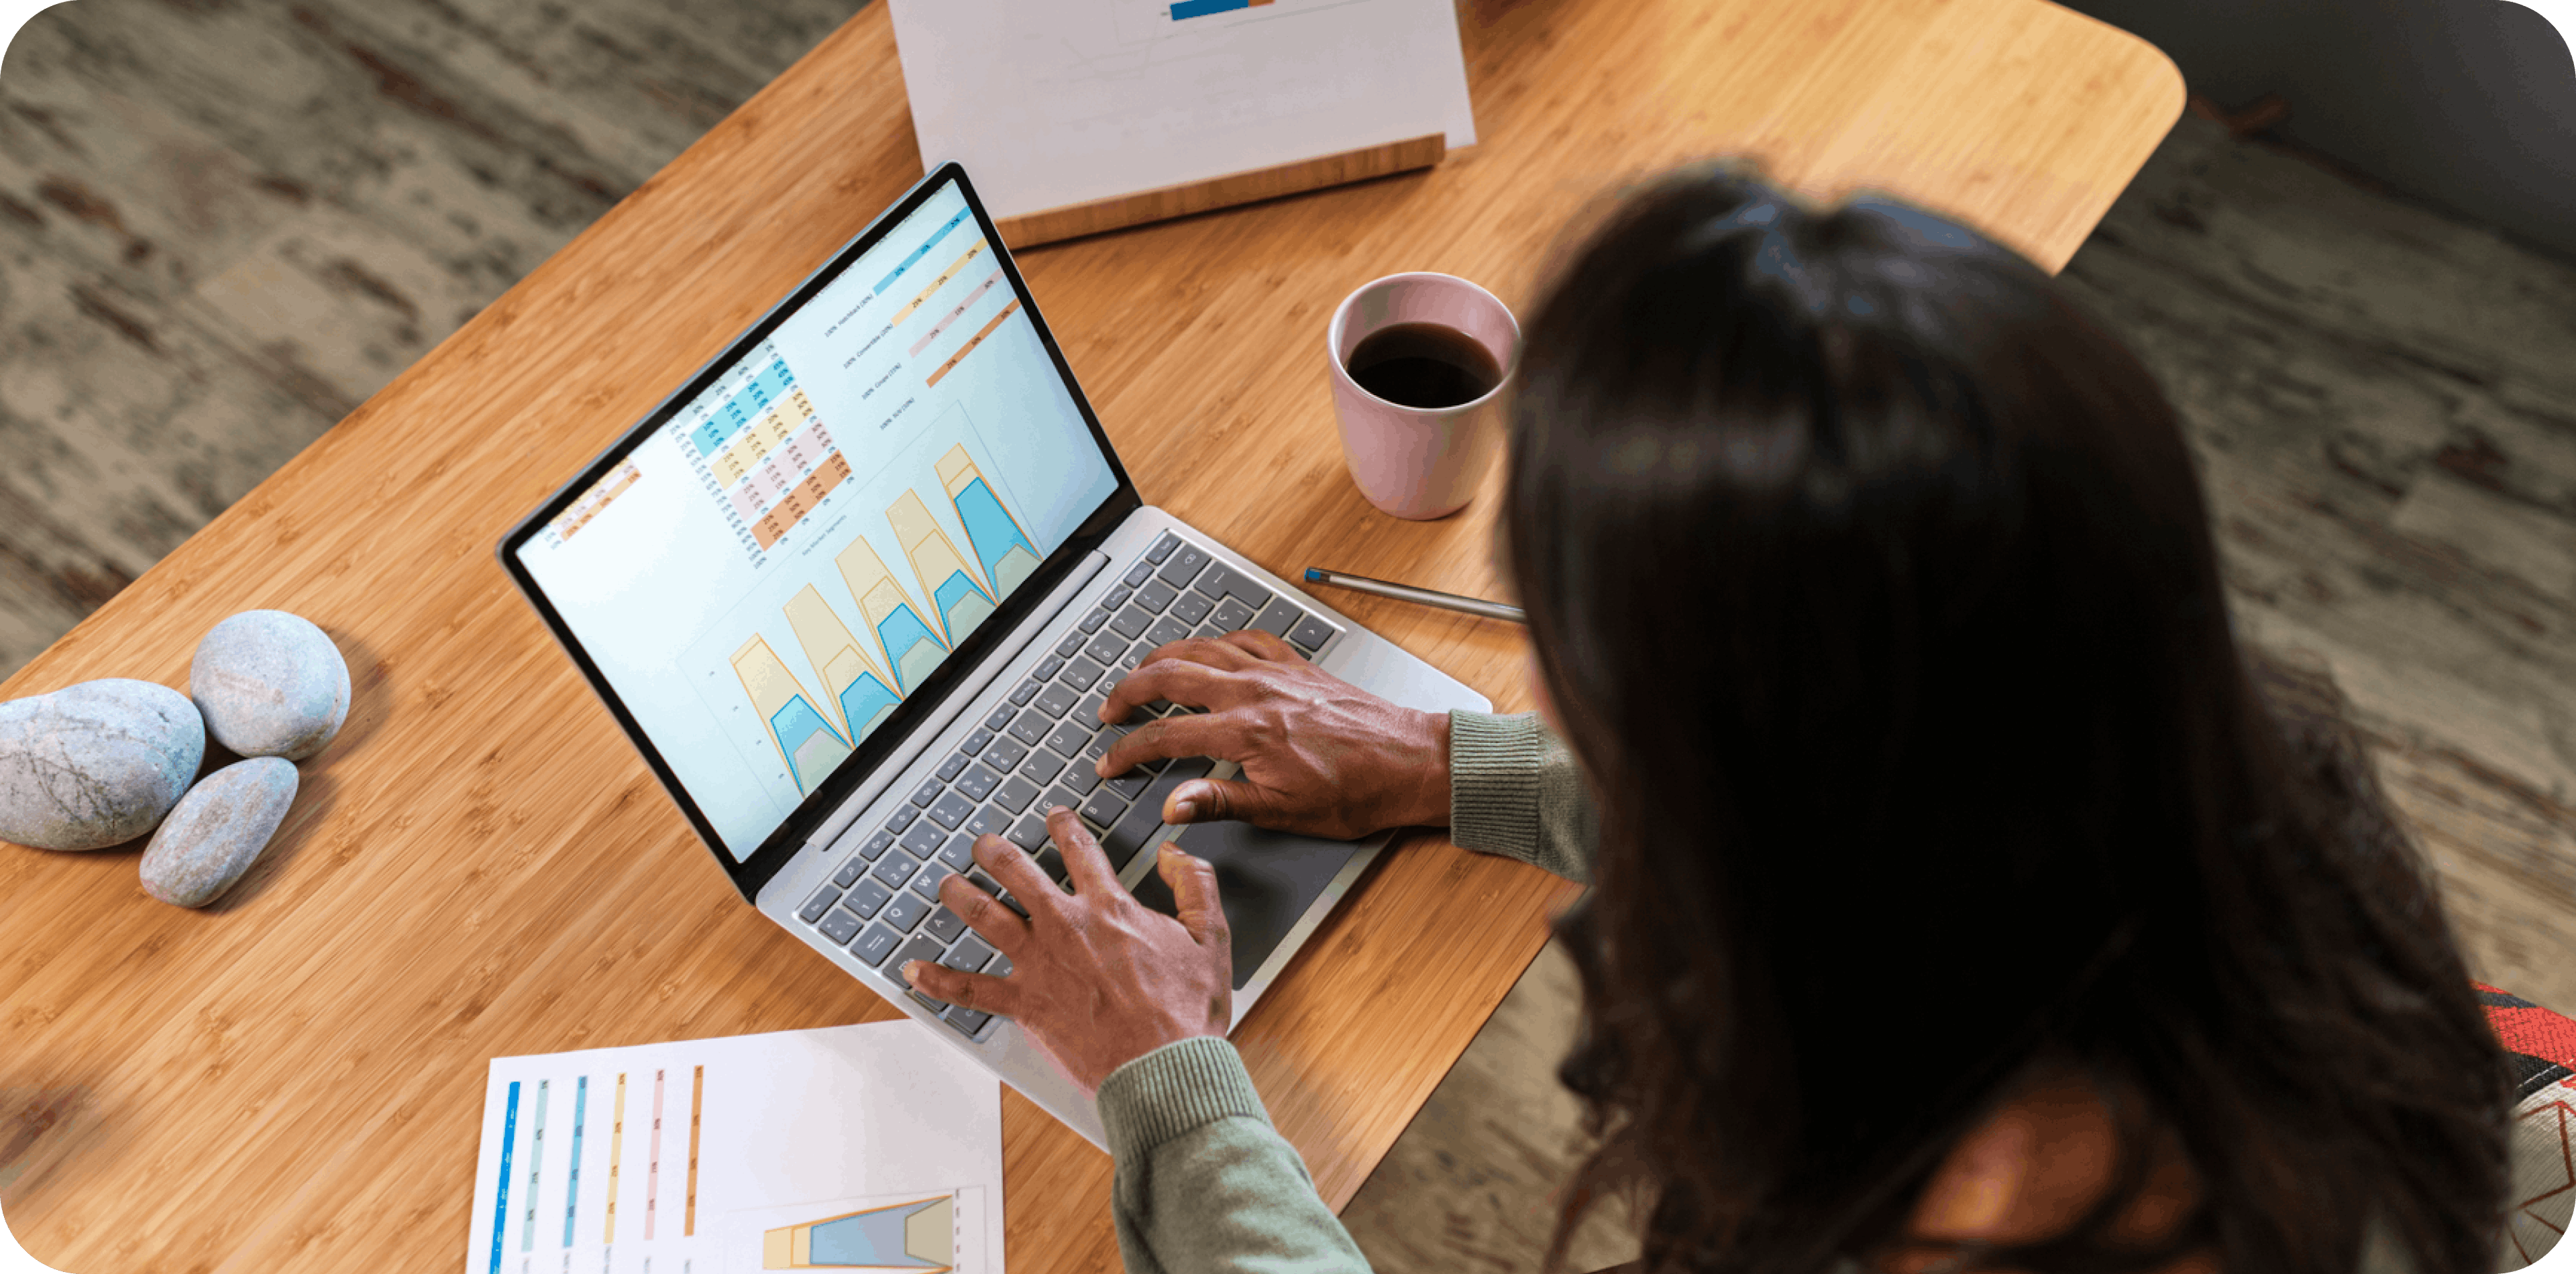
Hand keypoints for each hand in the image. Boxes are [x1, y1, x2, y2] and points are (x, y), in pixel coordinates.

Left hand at [905, 808, 1231, 1097]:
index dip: (1066, 826)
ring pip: (985, 917)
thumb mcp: (1210, 939)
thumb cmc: (1186, 1013)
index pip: (1081, 850)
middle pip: (1019, 873)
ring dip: (961, 895)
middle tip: (984, 843)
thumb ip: (1195, 886)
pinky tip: (914, 971)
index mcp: (1110, 907)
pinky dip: (938, 980)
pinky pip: (970, 989)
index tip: (1057, 816)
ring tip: (947, 884)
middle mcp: (1066, 927)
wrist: (1163, 1067)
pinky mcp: (1025, 1003)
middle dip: (997, 851)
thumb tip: (1177, 853)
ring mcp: (1039, 964)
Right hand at [1093, 629, 1450, 839]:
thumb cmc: (1357, 791)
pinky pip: (1245, 638)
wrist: (1410, 762)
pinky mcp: (1296, 665)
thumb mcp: (1283, 812)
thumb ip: (1221, 802)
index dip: (1130, 750)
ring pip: (1202, 648)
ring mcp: (1275, 672)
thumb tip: (1173, 805)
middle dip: (1130, 690)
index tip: (1111, 762)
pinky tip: (1209, 650)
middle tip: (1109, 708)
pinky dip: (1217, 642)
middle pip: (1171, 674)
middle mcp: (1255, 691)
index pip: (1166, 736)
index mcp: (1246, 731)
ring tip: (1142, 673)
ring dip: (1163, 657)